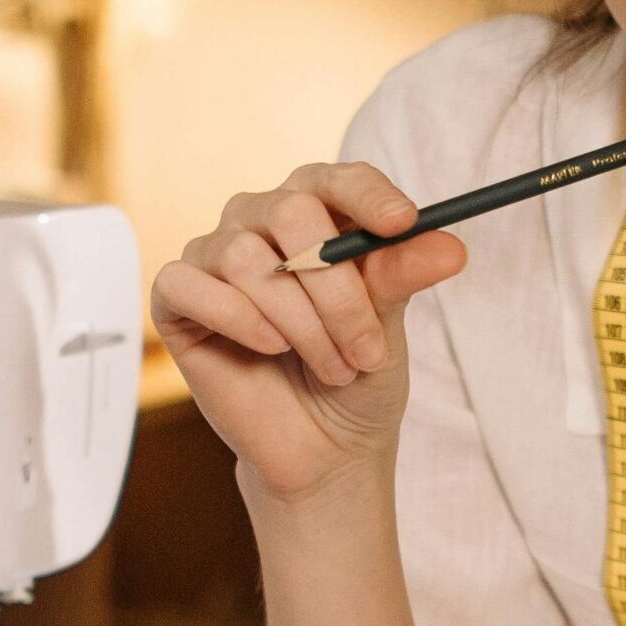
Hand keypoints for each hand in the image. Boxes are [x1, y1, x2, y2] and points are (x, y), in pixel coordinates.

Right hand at [150, 162, 465, 506]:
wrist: (325, 448)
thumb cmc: (358, 373)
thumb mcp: (390, 323)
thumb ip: (404, 276)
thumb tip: (449, 245)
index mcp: (317, 211)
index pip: (337, 178)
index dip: (367, 196)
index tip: (402, 225)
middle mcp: (260, 219)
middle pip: (290, 212)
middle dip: (336, 289)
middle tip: (365, 348)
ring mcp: (213, 255)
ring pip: (246, 257)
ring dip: (300, 322)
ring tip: (332, 367)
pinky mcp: (176, 297)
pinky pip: (190, 284)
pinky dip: (238, 320)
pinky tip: (270, 350)